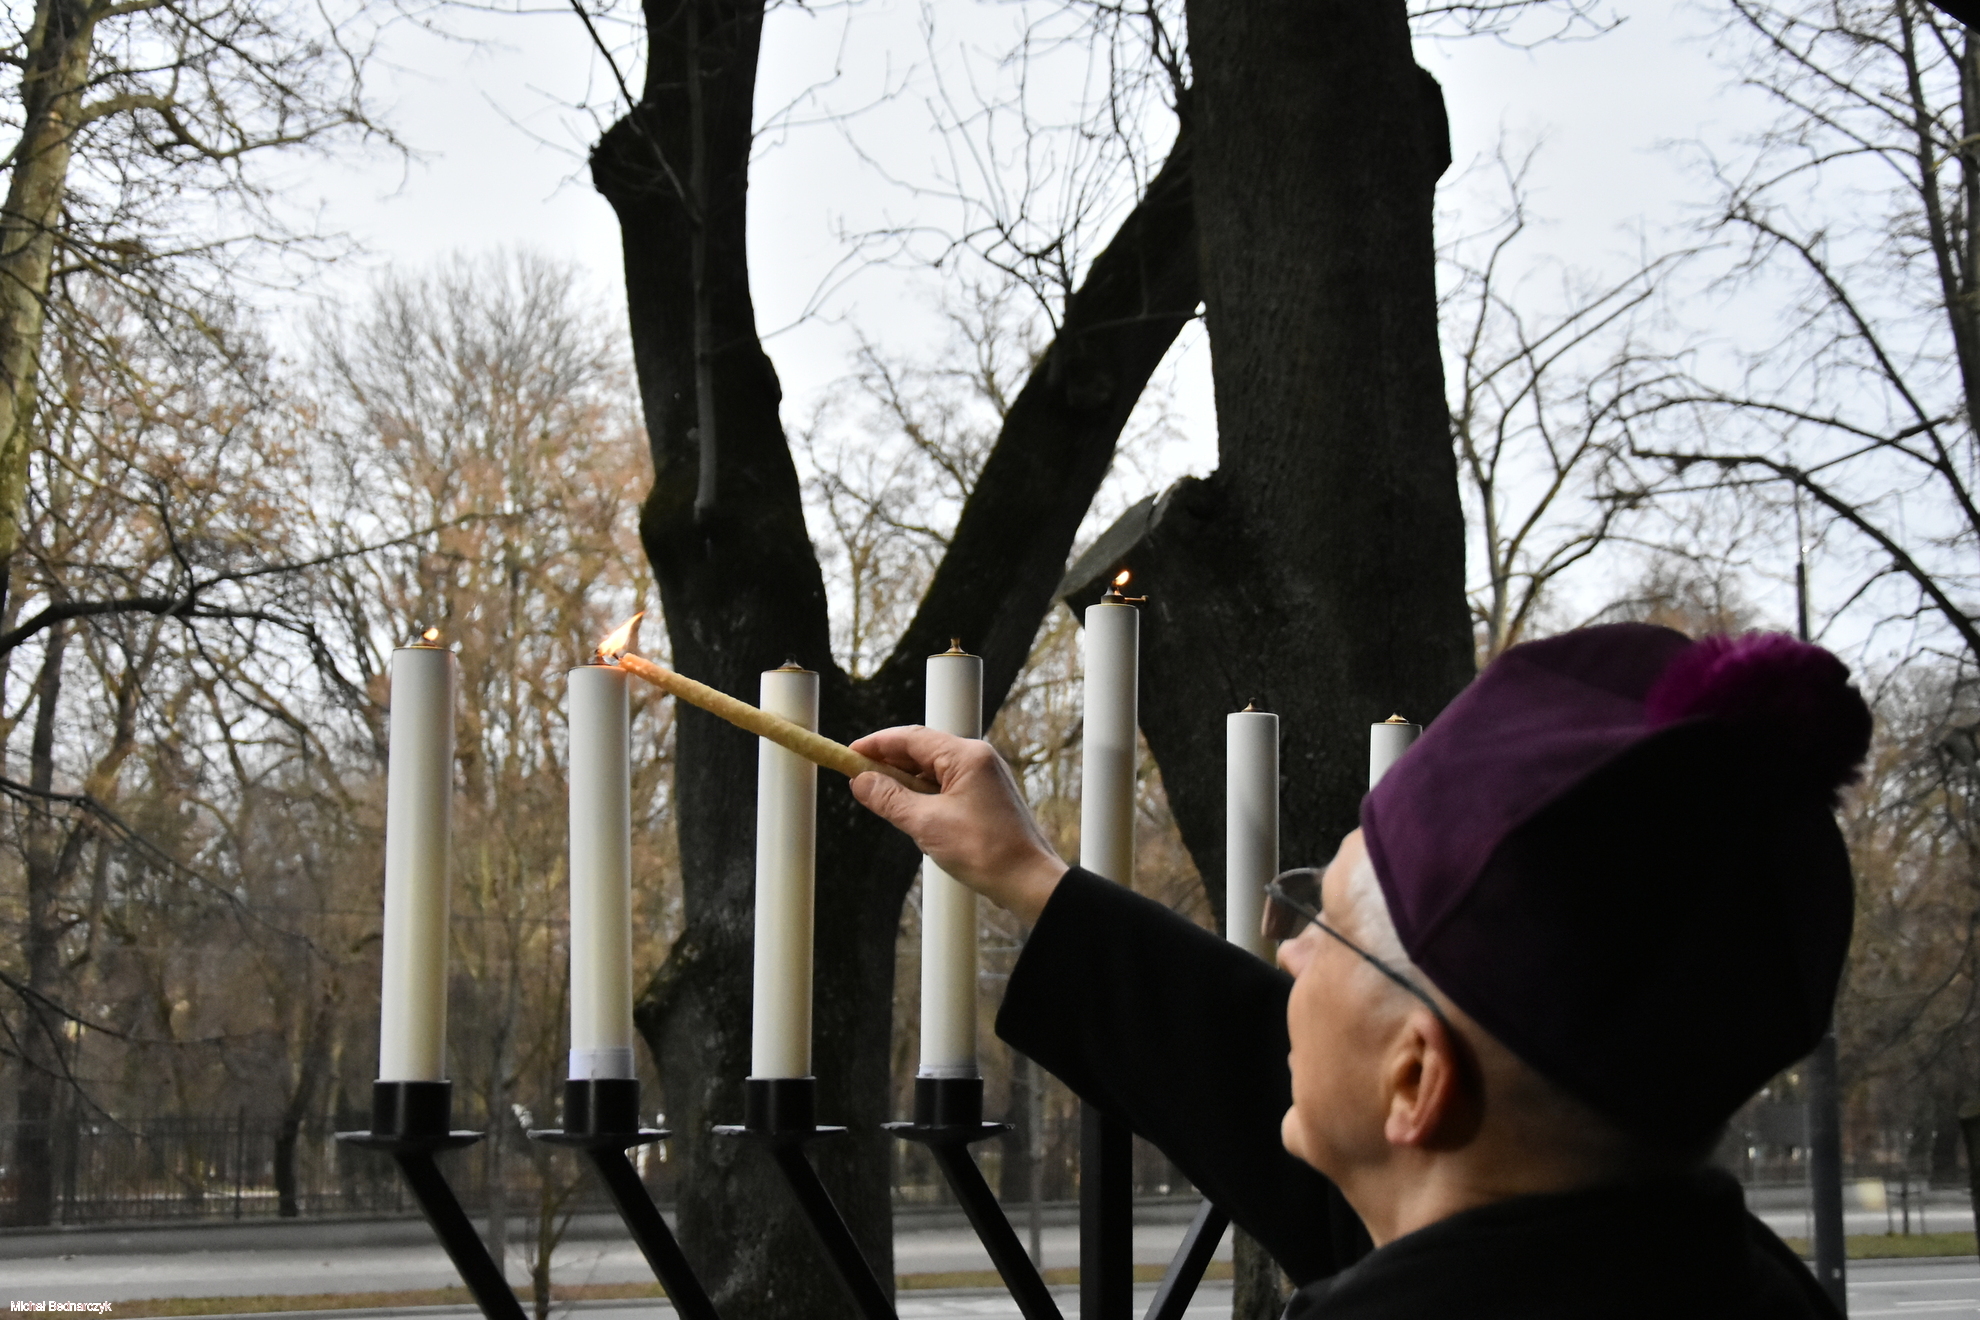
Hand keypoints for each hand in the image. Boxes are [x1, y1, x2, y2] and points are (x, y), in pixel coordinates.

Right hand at [849, 726, 1065, 922]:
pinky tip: (910, 811)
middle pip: (922, 750)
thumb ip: (889, 799)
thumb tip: (861, 782)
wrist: (1029, 882)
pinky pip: (946, 786)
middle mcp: (978, 759)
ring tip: (880, 799)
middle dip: (889, 764)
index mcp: (967, 756)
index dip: (877, 744)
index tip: (851, 754)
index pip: (911, 737)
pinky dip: (924, 795)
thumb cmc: (986, 851)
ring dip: (906, 782)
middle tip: (858, 779)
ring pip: (933, 770)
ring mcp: (984, 777)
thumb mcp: (926, 824)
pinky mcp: (986, 797)